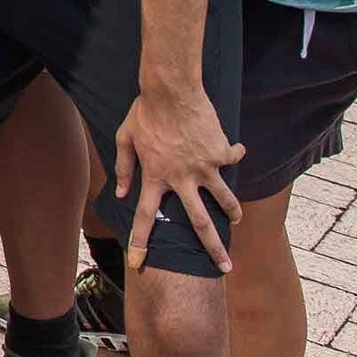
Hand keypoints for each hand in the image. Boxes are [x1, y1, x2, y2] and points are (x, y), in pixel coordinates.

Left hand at [114, 84, 244, 272]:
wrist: (172, 89)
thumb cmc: (145, 112)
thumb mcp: (126, 138)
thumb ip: (123, 168)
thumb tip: (121, 193)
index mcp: (155, 177)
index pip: (145, 216)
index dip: (140, 241)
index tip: (138, 263)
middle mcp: (182, 178)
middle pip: (200, 222)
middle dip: (214, 248)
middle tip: (225, 266)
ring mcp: (204, 167)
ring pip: (224, 198)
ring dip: (232, 210)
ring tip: (236, 219)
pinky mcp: (220, 152)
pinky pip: (231, 158)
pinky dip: (233, 154)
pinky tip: (234, 150)